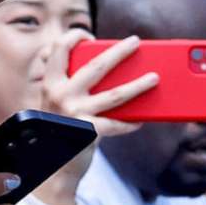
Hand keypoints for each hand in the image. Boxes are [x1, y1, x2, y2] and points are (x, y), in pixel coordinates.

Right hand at [31, 28, 158, 137]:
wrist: (50, 168)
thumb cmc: (59, 129)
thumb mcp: (54, 102)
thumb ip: (68, 83)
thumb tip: (106, 64)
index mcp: (50, 83)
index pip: (59, 48)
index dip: (74, 37)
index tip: (89, 36)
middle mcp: (60, 95)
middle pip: (96, 66)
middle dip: (119, 51)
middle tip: (136, 41)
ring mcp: (75, 113)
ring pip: (115, 94)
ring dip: (139, 85)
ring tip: (155, 78)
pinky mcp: (88, 132)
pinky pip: (117, 123)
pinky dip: (131, 122)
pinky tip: (142, 120)